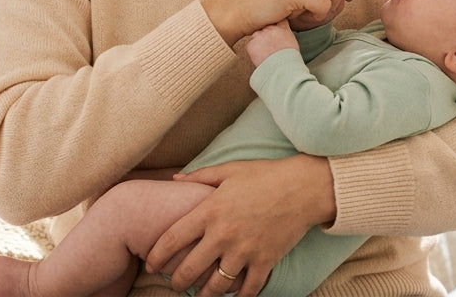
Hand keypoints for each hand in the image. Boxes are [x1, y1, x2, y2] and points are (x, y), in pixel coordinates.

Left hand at [145, 155, 334, 296]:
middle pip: (189, 269)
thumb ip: (200, 177)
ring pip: (216, 286)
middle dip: (176, 281)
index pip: (172, 239)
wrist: (305, 187)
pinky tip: (231, 296)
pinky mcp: (265, 261)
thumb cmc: (266, 175)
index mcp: (210, 211)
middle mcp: (224, 234)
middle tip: (174, 283)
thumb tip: (175, 179)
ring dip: (203, 295)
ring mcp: (245, 251)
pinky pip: (248, 289)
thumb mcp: (230, 170)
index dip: (156, 256)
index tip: (150, 265)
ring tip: (199, 295)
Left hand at [244, 21, 298, 66]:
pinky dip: (253, 52)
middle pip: (265, 28)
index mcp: (282, 28)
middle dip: (265, 35)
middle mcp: (270, 29)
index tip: (275, 29)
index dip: (275, 24)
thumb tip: (281, 37)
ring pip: (256, 37)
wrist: (282, 69)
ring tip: (265, 54)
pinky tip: (260, 58)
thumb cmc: (289, 60)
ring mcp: (259, 36)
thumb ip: (285, 35)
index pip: (278, 20)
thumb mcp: (292, 43)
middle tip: (269, 46)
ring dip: (258, 43)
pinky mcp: (251, 44)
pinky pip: (250, 46)